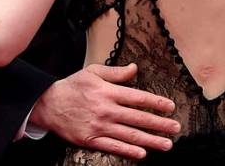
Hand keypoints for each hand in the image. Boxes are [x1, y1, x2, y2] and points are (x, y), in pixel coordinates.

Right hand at [29, 63, 179, 159]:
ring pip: (130, 134)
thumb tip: (134, 69)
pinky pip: (114, 146)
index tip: (170, 107)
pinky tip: (142, 153)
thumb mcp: (93, 72)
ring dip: (151, 140)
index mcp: (107, 91)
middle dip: (160, 124)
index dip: (156, 102)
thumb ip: (115, 73)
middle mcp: (106, 109)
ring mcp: (99, 126)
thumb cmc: (72, 87)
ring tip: (166, 144)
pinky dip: (129, 151)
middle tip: (175, 128)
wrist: (48, 103)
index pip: (138, 97)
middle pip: (138, 118)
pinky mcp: (91, 139)